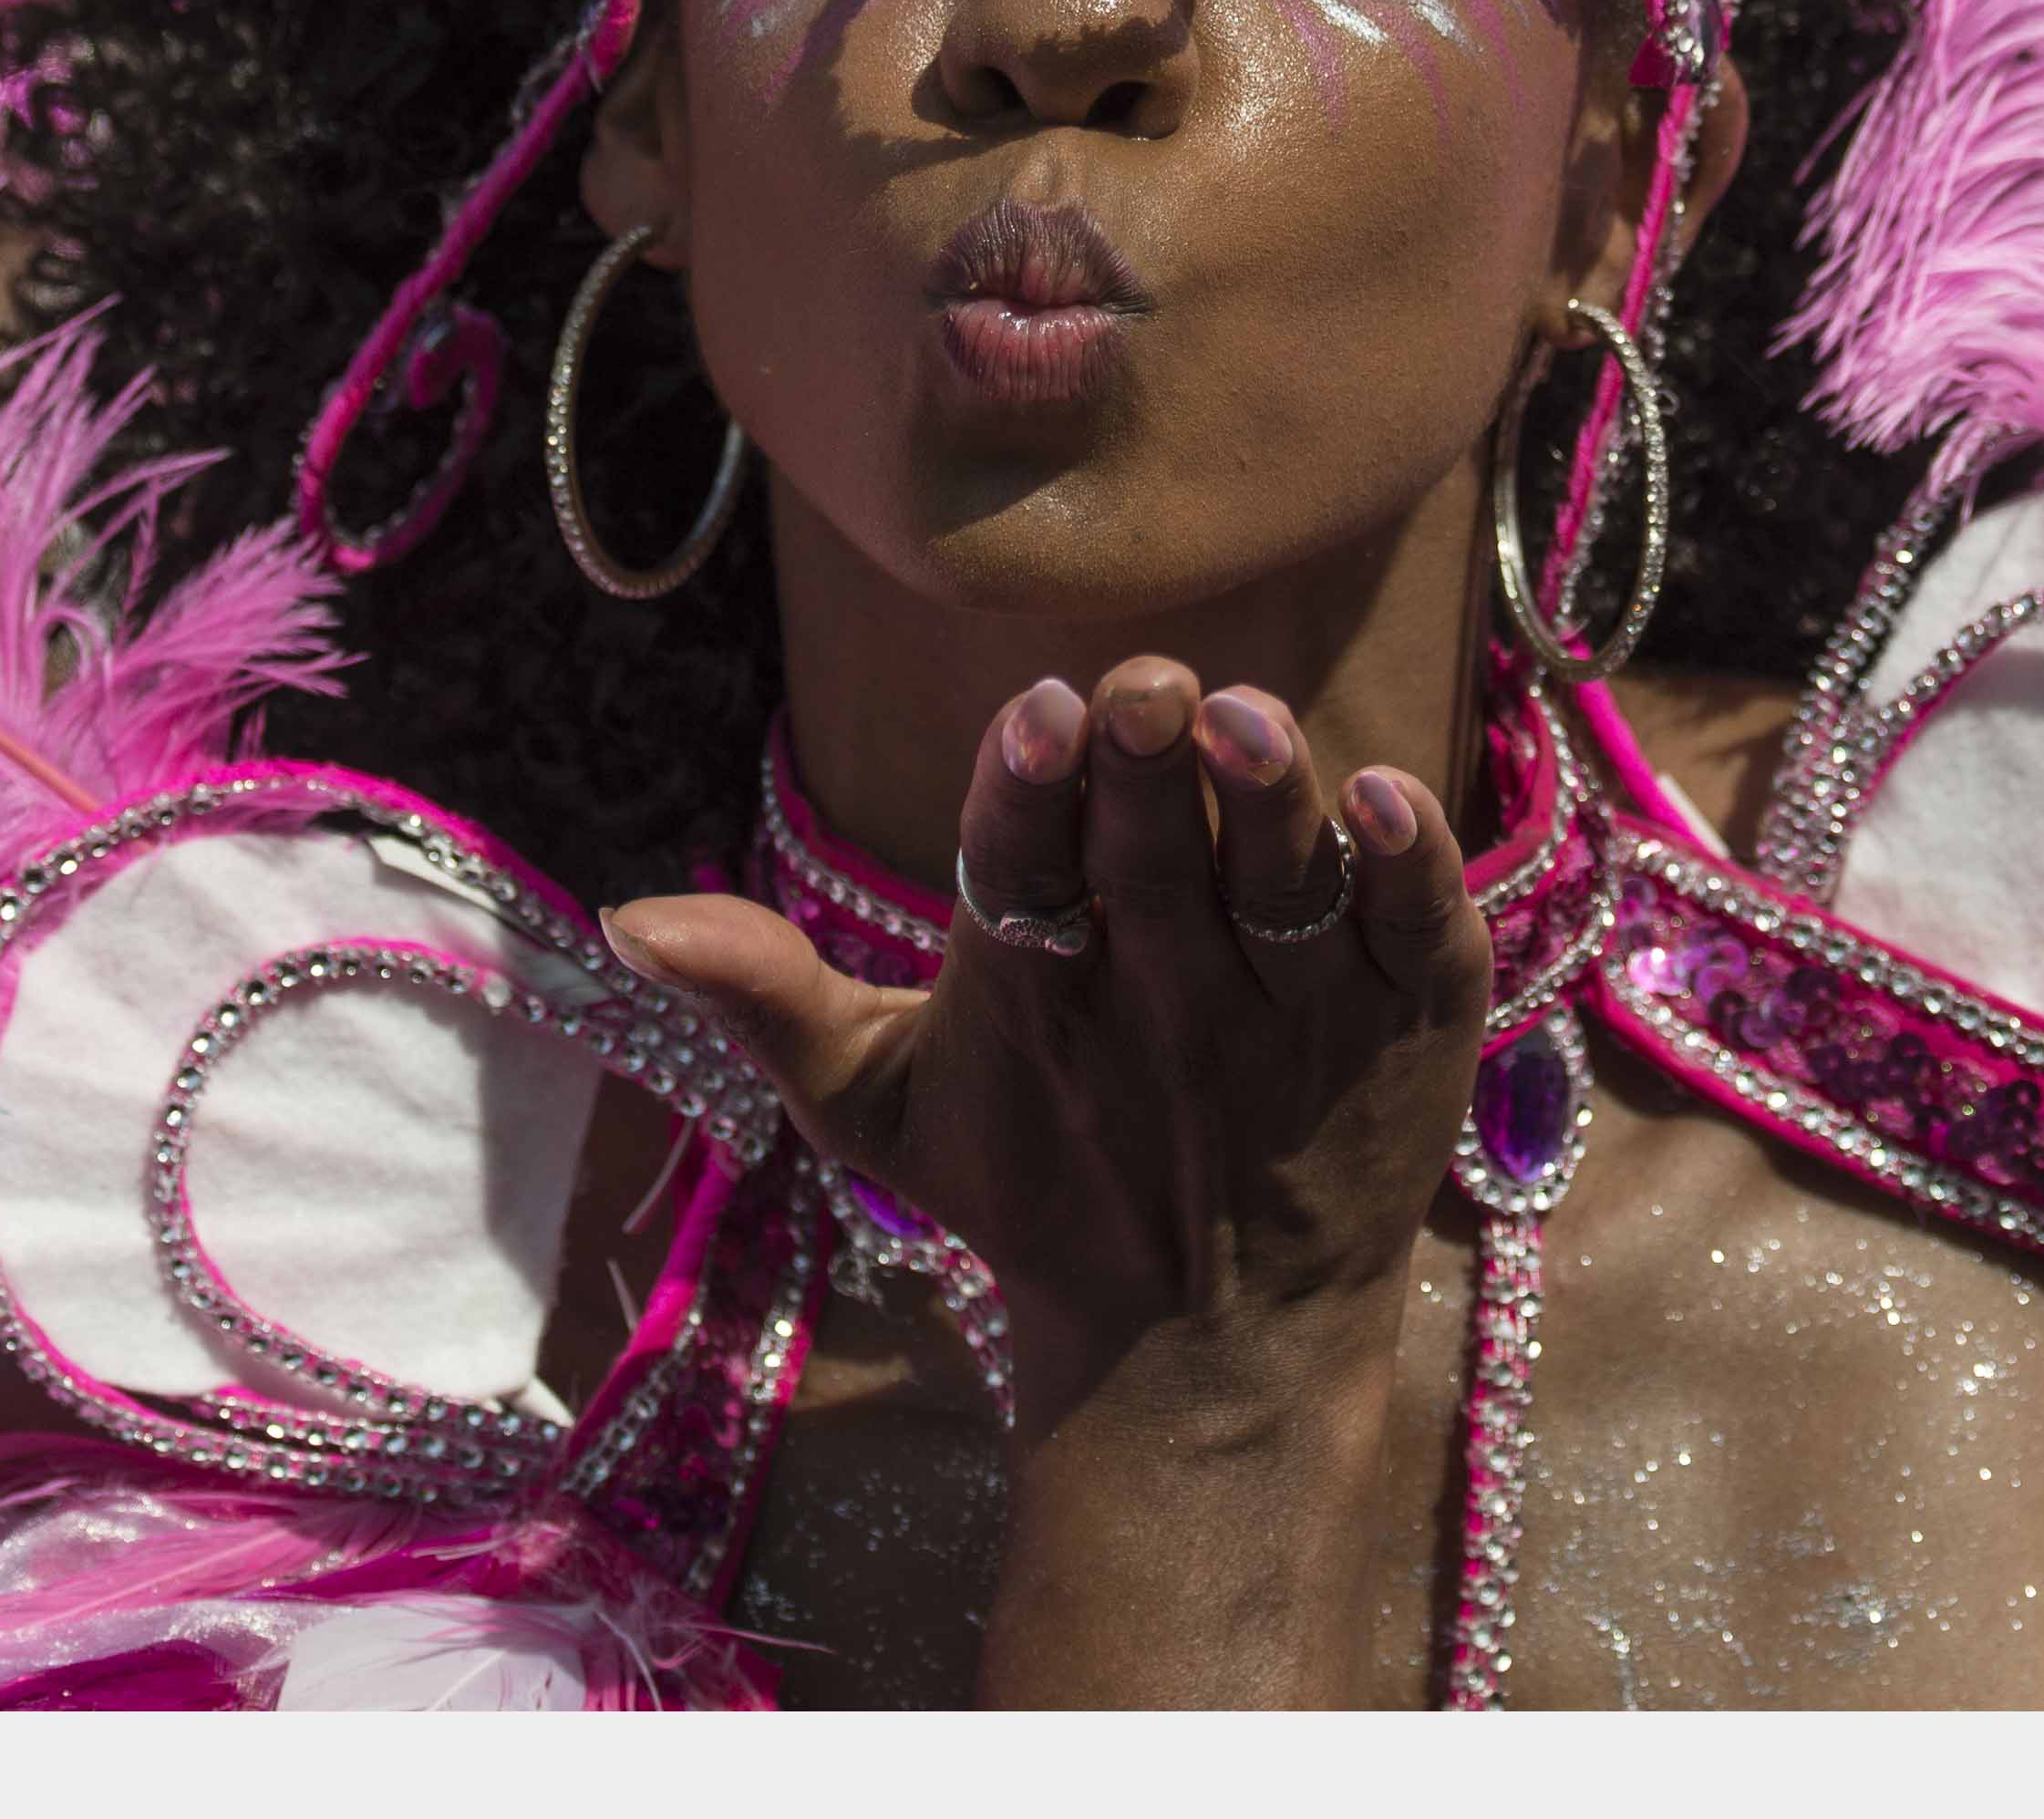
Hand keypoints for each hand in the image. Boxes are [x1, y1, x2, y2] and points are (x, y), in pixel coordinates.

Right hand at [600, 658, 1492, 1448]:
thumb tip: (625, 917)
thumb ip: (769, 1000)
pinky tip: (1392, 800)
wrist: (1211, 1358)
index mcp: (1036, 998)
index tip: (1036, 712)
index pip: (1025, 872)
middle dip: (1149, 765)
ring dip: (1271, 805)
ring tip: (1252, 720)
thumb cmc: (1034, 1188)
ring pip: (1289, 888)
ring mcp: (1302, 1016)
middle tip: (1146, 684)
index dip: (1031, 793)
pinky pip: (1418, 938)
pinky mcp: (1412, 1029)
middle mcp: (1171, 1002)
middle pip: (1155, 860)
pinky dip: (1410, 874)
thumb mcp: (882, 1109)